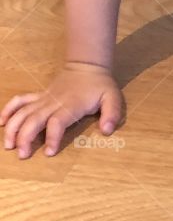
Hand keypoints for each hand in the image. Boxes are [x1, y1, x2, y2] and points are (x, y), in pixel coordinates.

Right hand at [1, 63, 123, 158]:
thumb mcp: (113, 98)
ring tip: (8, 145)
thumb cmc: (100, 86)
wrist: (87, 66)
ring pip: (23, 112)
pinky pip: (20, 100)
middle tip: (22, 155)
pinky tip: (1, 123)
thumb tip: (107, 131)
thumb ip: (111, 115)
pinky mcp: (38, 95)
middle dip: (25, 137)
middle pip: (34, 119)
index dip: (51, 137)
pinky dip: (9, 110)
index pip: (57, 122)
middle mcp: (53, 102)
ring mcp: (43, 99)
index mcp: (71, 105)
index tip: (49, 153)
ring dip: (13, 128)